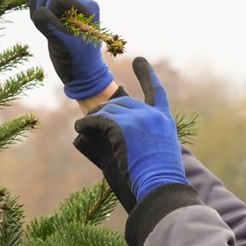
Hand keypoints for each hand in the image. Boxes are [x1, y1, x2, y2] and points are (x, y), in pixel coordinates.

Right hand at [23, 0, 113, 99]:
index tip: (50, 28)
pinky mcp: (62, 12)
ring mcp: (72, 6)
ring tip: (39, 23)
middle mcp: (82, 2)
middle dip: (39, 0)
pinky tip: (31, 7)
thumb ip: (47, 23)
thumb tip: (34, 3)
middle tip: (39, 22)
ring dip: (36, 2)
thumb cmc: (77, 62)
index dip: (46, 7)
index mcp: (88, 6)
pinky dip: (35, 2)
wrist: (83, 76)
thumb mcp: (61, 43)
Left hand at [74, 58, 186, 210]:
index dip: (147, 74)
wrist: (161, 185)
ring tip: (84, 127)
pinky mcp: (123, 126)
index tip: (139, 60)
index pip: (156, 91)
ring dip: (95, 118)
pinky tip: (81, 128)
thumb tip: (125, 139)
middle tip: (93, 120)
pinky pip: (99, 119)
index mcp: (164, 120)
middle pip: (124, 102)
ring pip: (110, 110)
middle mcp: (152, 114)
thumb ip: (149, 138)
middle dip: (107, 110)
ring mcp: (139, 118)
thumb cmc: (160, 178)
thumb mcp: (162, 152)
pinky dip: (87, 124)